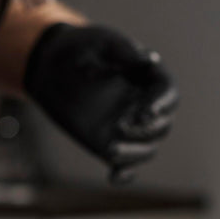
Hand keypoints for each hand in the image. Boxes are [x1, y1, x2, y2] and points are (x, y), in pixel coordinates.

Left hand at [24, 23, 176, 181]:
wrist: (52, 64)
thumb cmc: (80, 47)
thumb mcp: (100, 41)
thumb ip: (123, 50)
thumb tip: (149, 59)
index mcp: (149, 78)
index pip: (168, 94)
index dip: (160, 105)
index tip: (144, 113)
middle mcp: (144, 105)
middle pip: (161, 125)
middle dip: (146, 129)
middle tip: (122, 124)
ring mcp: (128, 126)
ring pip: (146, 148)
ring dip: (135, 152)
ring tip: (111, 148)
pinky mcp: (109, 141)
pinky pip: (124, 163)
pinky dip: (124, 173)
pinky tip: (114, 177)